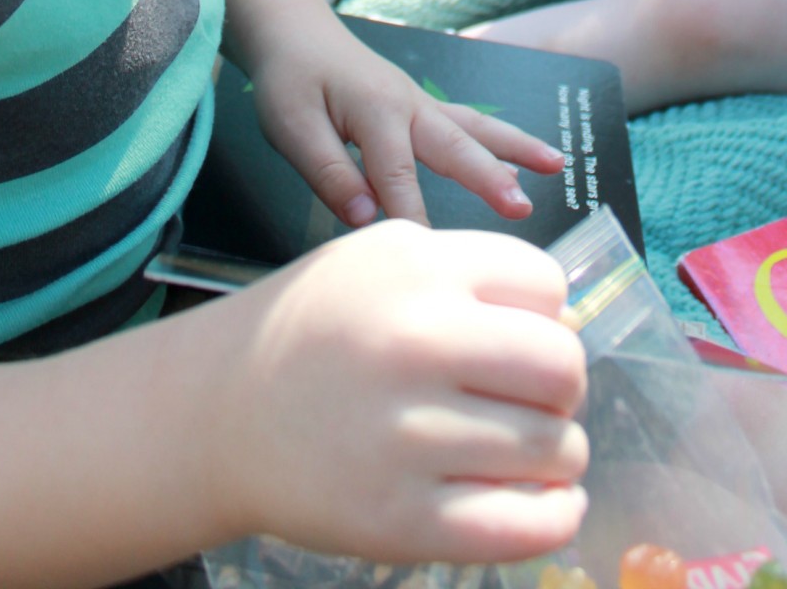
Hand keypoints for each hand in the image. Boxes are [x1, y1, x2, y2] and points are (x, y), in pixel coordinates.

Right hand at [214, 223, 587, 562]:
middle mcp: (414, 344)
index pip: (546, 286)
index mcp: (416, 269)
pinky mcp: (398, 521)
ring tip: (532, 453)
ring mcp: (406, 437)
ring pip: (552, 447)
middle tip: (538, 400)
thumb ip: (472, 275)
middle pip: (561, 365)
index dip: (548, 315)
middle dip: (564, 386)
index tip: (524, 338)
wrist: (217, 413)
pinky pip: (521, 526)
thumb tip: (570, 324)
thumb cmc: (315, 331)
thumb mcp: (382, 260)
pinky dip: (553, 518)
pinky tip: (547, 504)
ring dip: (560, 453)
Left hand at [249, 14, 564, 228]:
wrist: (295, 32)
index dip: (411, 221)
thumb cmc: (290, 79)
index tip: (430, 260)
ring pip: (475, 127)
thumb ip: (330, 173)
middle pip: (456, 146)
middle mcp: (409, 104)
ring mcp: (420, 102)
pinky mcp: (421, 105)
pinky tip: (522, 156)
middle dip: (490, 178)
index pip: (397, 180)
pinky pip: (469, 121)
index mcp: (376, 112)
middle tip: (522, 208)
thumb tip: (365, 217)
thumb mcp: (291, 127)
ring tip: (556, 165)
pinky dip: (500, 137)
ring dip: (515, 147)